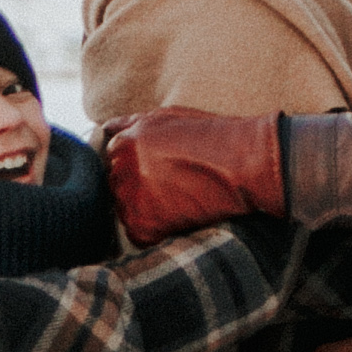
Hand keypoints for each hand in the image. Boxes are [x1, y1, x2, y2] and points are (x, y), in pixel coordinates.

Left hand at [102, 110, 288, 242]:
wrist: (244, 164)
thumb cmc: (212, 136)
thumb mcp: (168, 117)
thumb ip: (131, 123)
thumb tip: (106, 129)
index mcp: (123, 143)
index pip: (113, 161)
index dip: (137, 167)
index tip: (160, 171)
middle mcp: (121, 169)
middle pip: (117, 187)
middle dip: (139, 188)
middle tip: (173, 187)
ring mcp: (130, 199)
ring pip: (126, 211)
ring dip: (147, 210)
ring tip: (179, 200)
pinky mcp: (144, 226)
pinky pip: (139, 235)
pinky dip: (157, 231)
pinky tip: (179, 216)